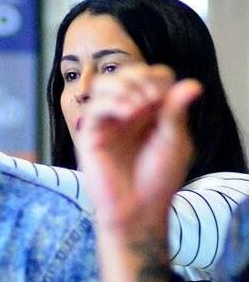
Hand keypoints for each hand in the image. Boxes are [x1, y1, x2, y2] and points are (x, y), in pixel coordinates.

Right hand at [74, 64, 198, 240]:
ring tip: (138, 105)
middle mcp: (127, 113)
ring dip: (124, 86)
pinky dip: (113, 102)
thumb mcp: (175, 142)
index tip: (165, 98)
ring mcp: (107, 122)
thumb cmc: (157, 180)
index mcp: (150, 112)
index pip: (152, 77)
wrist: (137, 209)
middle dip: (140, 78)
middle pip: (126, 73)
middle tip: (152, 99)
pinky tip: (128, 113)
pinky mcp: (90, 134)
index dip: (158, 78)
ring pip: (105, 84)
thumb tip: (191, 84)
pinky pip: (94, 106)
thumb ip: (176, 113)